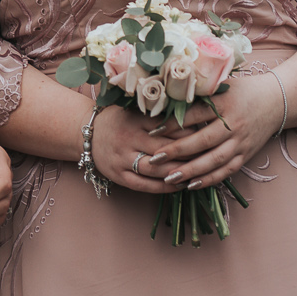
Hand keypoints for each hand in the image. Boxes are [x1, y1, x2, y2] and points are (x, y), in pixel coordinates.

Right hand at [87, 103, 218, 193]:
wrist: (87, 132)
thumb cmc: (118, 118)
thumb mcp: (135, 108)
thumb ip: (158, 110)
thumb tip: (193, 112)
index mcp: (134, 118)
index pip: (167, 126)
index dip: (189, 131)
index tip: (208, 133)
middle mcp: (127, 138)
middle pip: (164, 149)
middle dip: (189, 154)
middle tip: (210, 155)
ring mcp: (121, 158)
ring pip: (156, 169)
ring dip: (178, 172)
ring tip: (198, 172)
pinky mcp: (118, 175)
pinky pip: (144, 185)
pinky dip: (164, 187)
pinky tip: (179, 185)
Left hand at [147, 73, 285, 189]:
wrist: (275, 100)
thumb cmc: (242, 90)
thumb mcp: (222, 84)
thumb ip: (198, 90)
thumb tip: (166, 96)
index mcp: (225, 102)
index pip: (195, 114)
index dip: (173, 123)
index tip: (151, 130)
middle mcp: (234, 124)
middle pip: (203, 141)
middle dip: (177, 151)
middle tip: (154, 159)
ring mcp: (242, 142)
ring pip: (215, 160)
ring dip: (191, 171)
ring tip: (169, 177)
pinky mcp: (246, 155)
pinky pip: (227, 171)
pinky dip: (209, 180)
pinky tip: (191, 185)